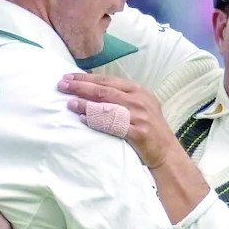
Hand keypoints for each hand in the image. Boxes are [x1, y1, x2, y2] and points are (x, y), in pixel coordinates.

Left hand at [58, 73, 176, 168]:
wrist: (167, 152)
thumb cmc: (149, 128)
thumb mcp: (139, 106)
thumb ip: (121, 96)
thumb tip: (92, 90)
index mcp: (138, 90)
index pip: (107, 80)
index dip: (86, 78)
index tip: (68, 77)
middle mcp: (139, 100)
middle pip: (104, 90)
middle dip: (81, 86)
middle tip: (62, 85)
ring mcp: (139, 116)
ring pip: (107, 106)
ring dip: (85, 104)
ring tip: (69, 102)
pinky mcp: (138, 133)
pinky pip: (113, 125)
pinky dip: (97, 121)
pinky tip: (83, 119)